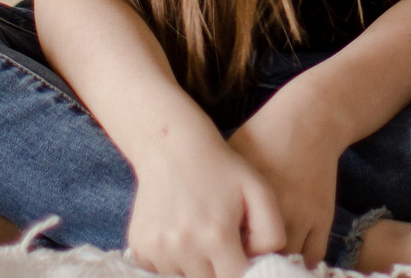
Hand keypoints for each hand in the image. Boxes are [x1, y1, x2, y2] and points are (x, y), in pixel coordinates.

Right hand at [125, 130, 283, 277]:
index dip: (241, 268)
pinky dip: (172, 262)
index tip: (240, 253)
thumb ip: (271, 233)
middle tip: (221, 244)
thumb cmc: (221, 167)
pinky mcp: (140, 247)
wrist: (171, 146)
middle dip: (218, 269)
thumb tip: (261, 263)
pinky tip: (181, 237)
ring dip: (195, 267)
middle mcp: (184, 246)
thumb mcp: (259, 190)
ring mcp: (158, 248)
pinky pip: (160, 271)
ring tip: (201, 237)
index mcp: (217, 235)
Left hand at [226, 87, 341, 267]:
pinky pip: (313, 256)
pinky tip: (288, 260)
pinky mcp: (324, 216)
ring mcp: (302, 216)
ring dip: (275, 268)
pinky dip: (301, 266)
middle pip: (259, 261)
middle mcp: (274, 212)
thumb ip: (214, 197)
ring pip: (288, 264)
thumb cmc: (261, 137)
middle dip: (247, 267)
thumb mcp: (229, 162)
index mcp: (246, 200)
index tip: (222, 256)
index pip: (231, 250)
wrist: (306, 119)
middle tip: (240, 264)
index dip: (226, 257)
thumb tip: (197, 229)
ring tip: (264, 266)